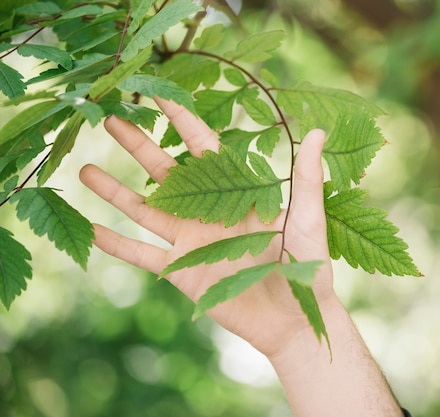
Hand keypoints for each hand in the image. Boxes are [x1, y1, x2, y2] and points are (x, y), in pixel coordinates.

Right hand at [80, 98, 333, 356]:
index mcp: (235, 193)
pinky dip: (117, 245)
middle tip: (108, 120)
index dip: (182, 120)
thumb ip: (307, 177)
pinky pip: (142, 255)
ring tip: (84, 170)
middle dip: (138, 145)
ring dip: (115, 192)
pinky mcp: (181, 272)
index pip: (203, 148)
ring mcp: (191, 241)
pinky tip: (91, 230)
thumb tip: (318, 131)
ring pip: (145, 210)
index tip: (157, 94)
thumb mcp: (307, 217)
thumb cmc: (308, 266)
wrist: (294, 318)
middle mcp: (207, 211)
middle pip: (165, 173)